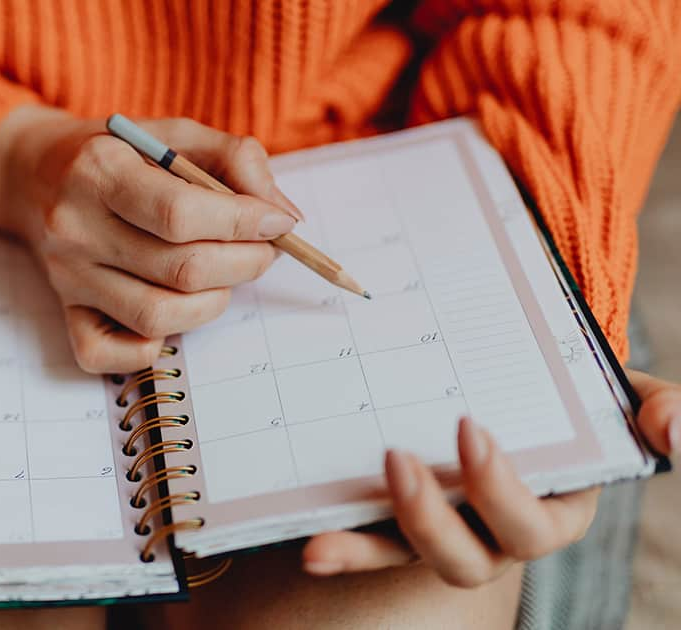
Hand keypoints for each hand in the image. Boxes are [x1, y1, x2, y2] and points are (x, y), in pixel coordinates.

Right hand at [0, 105, 300, 372]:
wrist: (36, 174)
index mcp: (99, 169)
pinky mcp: (64, 311)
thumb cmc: (120, 154)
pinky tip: (169, 312)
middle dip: (244, 264)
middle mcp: (75, 226)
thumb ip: (235, 160)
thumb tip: (283, 218)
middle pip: (180, 270)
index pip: (181, 214)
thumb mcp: (175, 134)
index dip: (244, 223)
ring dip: (212, 303)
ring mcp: (67, 275)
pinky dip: (149, 348)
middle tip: (262, 250)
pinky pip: (108, 355)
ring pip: (158, 316)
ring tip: (222, 276)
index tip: (278, 223)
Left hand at [302, 369, 679, 586]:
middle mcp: (494, 532)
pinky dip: (342, 549)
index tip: (468, 427)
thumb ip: (658, 408)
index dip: (500, 488)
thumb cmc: (572, 393)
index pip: (532, 522)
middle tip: (396, 458)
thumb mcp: (621, 393)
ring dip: (370, 546)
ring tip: (323, 534)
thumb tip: (674, 433)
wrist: (520, 383)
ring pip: (409, 558)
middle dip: (431, 517)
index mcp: (552, 509)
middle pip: (467, 557)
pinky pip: (369, 544)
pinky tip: (309, 547)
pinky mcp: (398, 521)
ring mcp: (444, 530)